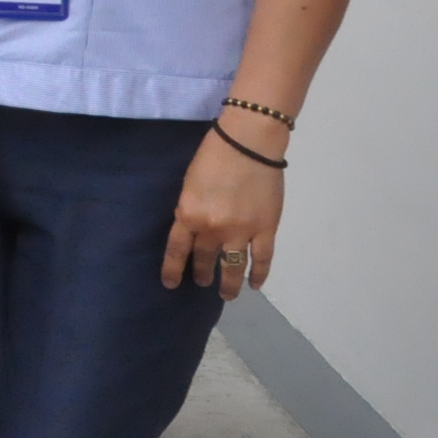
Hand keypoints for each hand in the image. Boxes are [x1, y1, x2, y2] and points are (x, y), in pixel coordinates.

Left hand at [164, 122, 285, 299]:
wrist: (248, 143)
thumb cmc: (213, 156)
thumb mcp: (189, 184)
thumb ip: (190, 209)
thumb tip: (193, 230)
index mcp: (189, 215)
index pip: (176, 251)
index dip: (173, 270)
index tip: (171, 284)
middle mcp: (212, 229)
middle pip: (205, 259)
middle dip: (202, 274)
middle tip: (202, 282)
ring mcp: (241, 231)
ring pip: (233, 267)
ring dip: (229, 284)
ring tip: (226, 294)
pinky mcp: (266, 228)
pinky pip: (262, 259)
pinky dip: (259, 274)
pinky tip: (255, 284)